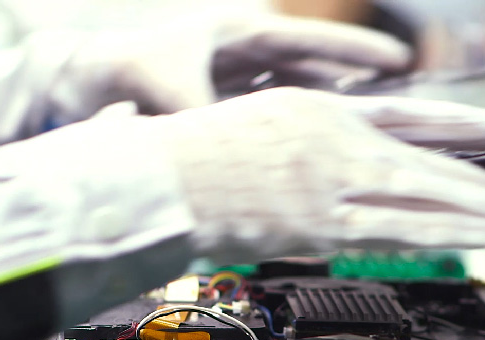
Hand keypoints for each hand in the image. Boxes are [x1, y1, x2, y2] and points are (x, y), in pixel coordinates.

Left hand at [0, 13, 410, 144]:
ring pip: (296, 99)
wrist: (80, 88)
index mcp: (235, 33)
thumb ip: (204, 115)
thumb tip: (231, 147)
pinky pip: (268, 124)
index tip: (397, 60)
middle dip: (355, 83)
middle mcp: (242, 57)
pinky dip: (292, 138)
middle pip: (314, 69)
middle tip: (404, 97)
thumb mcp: (167, 86)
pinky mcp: (222, 113)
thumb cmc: (119, 71)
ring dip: (328, 115)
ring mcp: (235, 85)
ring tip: (371, 135)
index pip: (307, 39)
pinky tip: (314, 160)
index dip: (354, 49)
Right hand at [138, 87, 484, 263]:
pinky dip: (441, 233)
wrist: (159, 179)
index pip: (401, 115)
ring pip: (421, 196)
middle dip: (480, 180)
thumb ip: (300, 142)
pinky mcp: (323, 224)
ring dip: (477, 211)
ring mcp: (333, 182)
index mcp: (318, 111)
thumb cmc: (191, 156)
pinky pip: (395, 229)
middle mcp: (335, 141)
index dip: (450, 125)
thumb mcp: (256, 124)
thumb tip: (332, 163)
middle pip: (424, 159)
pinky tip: (476, 238)